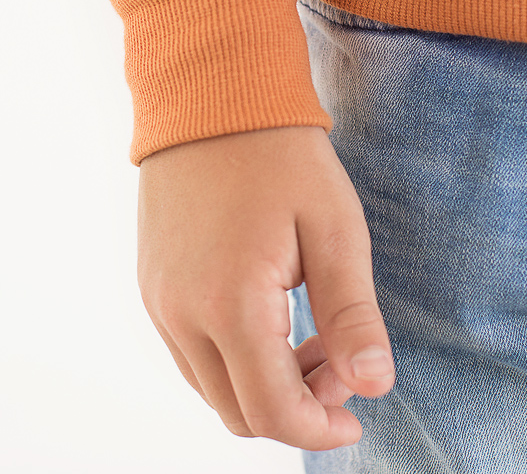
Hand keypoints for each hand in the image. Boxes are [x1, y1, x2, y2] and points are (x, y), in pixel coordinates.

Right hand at [136, 125, 394, 449]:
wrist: (212, 97)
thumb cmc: (281, 155)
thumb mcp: (334, 228)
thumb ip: (352, 313)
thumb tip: (374, 384)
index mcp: (230, 303)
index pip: (273, 411)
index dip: (320, 428)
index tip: (357, 412)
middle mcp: (181, 313)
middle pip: (237, 412)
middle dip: (296, 407)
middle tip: (340, 361)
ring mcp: (159, 299)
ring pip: (211, 387)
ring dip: (263, 385)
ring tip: (310, 334)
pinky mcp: (152, 284)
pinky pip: (190, 352)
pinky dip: (233, 359)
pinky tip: (271, 315)